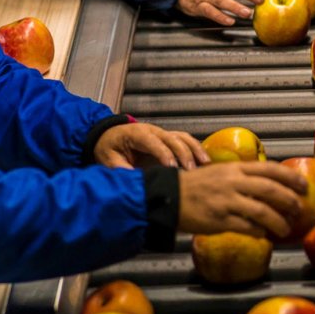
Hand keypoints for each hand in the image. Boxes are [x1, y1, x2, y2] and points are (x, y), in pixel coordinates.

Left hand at [94, 123, 209, 169]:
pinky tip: (205, 162)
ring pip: (184, 137)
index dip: (164, 154)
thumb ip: (120, 169)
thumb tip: (134, 182)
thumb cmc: (109, 147)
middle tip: (191, 171)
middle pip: (173, 139)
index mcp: (137, 134)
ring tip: (205, 164)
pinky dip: (197, 149)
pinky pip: (186, 141)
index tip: (171, 168)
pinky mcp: (169, 139)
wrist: (110, 136)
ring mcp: (163, 134)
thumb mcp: (108, 159)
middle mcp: (154, 131)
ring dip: (195, 150)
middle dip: (184, 154)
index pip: (154, 142)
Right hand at [177, 161, 307, 237]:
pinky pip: (246, 227)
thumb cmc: (197, 185)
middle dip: (290, 200)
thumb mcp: (221, 172)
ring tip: (285, 228)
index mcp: (236, 168)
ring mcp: (227, 201)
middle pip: (271, 190)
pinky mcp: (219, 219)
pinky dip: (259, 232)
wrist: (169, 196)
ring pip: (262, 211)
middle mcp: (233, 182)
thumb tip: (270, 183)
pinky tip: (264, 235)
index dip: (291, 178)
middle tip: (299, 209)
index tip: (304, 186)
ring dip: (278, 221)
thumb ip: (243, 175)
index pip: (271, 169)